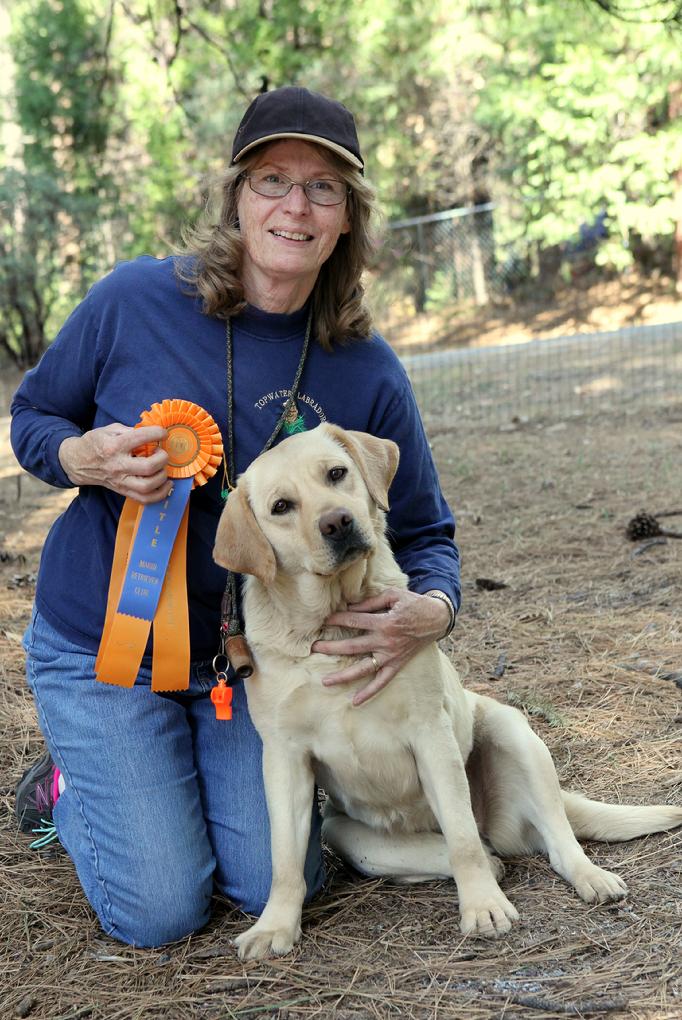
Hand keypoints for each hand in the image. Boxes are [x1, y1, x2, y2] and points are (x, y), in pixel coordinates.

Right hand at [59, 423, 169, 502]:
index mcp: (114, 446)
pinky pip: (144, 499)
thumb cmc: (95, 443)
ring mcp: (120, 481)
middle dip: (162, 458)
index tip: (163, 433)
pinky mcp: (122, 491)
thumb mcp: (109, 430)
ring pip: (147, 486)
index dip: (157, 433)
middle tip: (162, 452)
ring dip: (162, 476)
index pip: (140, 438)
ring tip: (163, 468)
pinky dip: (160, 494)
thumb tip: (151, 433)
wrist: (77, 462)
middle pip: (148, 467)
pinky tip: (166, 485)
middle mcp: (118, 465)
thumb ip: (130, 430)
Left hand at [311, 587, 450, 706]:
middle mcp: (385, 641)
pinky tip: (355, 701)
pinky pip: (382, 681)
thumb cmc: (413, 603)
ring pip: (363, 668)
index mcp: (384, 622)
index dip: (337, 619)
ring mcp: (391, 655)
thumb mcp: (393, 595)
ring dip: (343, 676)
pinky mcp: (397, 664)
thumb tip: (350, 607)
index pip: (355, 621)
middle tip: (313, 649)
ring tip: (325, 682)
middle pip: (352, 646)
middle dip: (331, 647)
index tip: (323, 621)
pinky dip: (369, 692)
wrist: (436, 618)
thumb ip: (371, 602)